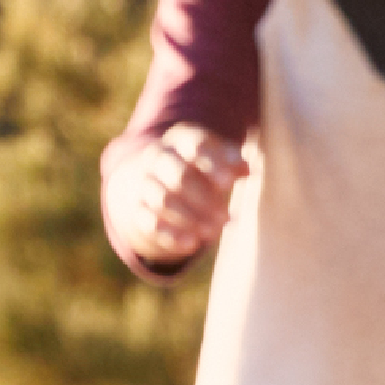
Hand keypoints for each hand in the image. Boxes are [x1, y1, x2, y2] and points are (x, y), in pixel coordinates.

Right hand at [103, 121, 240, 271]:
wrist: (153, 177)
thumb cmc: (197, 166)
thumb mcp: (215, 158)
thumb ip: (231, 162)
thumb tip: (247, 169)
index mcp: (182, 140)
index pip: (196, 145)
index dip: (212, 164)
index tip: (229, 183)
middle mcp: (158, 157)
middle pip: (179, 176)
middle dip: (204, 198)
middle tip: (225, 217)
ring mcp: (144, 182)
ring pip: (163, 201)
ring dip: (190, 218)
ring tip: (213, 232)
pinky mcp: (137, 209)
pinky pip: (150, 223)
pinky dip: (171, 235)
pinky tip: (191, 244)